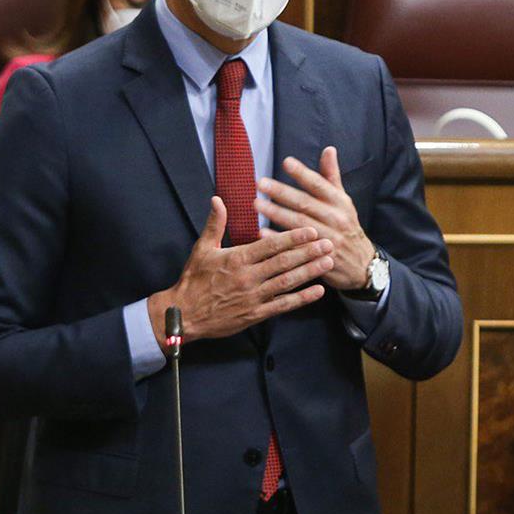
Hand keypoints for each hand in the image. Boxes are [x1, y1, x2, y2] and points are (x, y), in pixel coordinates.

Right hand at [146, 196, 333, 351]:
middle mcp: (248, 277)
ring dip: (310, 272)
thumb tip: (217, 199)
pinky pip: (283, 305)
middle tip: (330, 243)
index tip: (311, 229)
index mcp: (237, 259)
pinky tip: (318, 290)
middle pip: (284, 262)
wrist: (184, 315)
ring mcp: (253, 297)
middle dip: (309, 252)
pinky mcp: (255, 314)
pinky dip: (302, 298)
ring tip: (329, 262)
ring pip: (287, 282)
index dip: (293, 237)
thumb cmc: (193, 280)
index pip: (270, 245)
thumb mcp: (202, 249)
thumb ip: (214, 224)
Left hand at [255, 147, 374, 290]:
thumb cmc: (347, 227)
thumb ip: (332, 176)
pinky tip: (262, 232)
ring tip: (256, 204)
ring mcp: (329, 239)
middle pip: (305, 204)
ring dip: (276, 214)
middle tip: (260, 183)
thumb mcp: (344, 201)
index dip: (302, 173)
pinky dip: (280, 240)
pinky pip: (296, 248)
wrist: (362, 264)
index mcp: (340, 202)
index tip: (286, 162)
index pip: (319, 185)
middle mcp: (335, 219)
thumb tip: (328, 149)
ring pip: (299, 225)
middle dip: (282, 193)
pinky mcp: (320, 258)